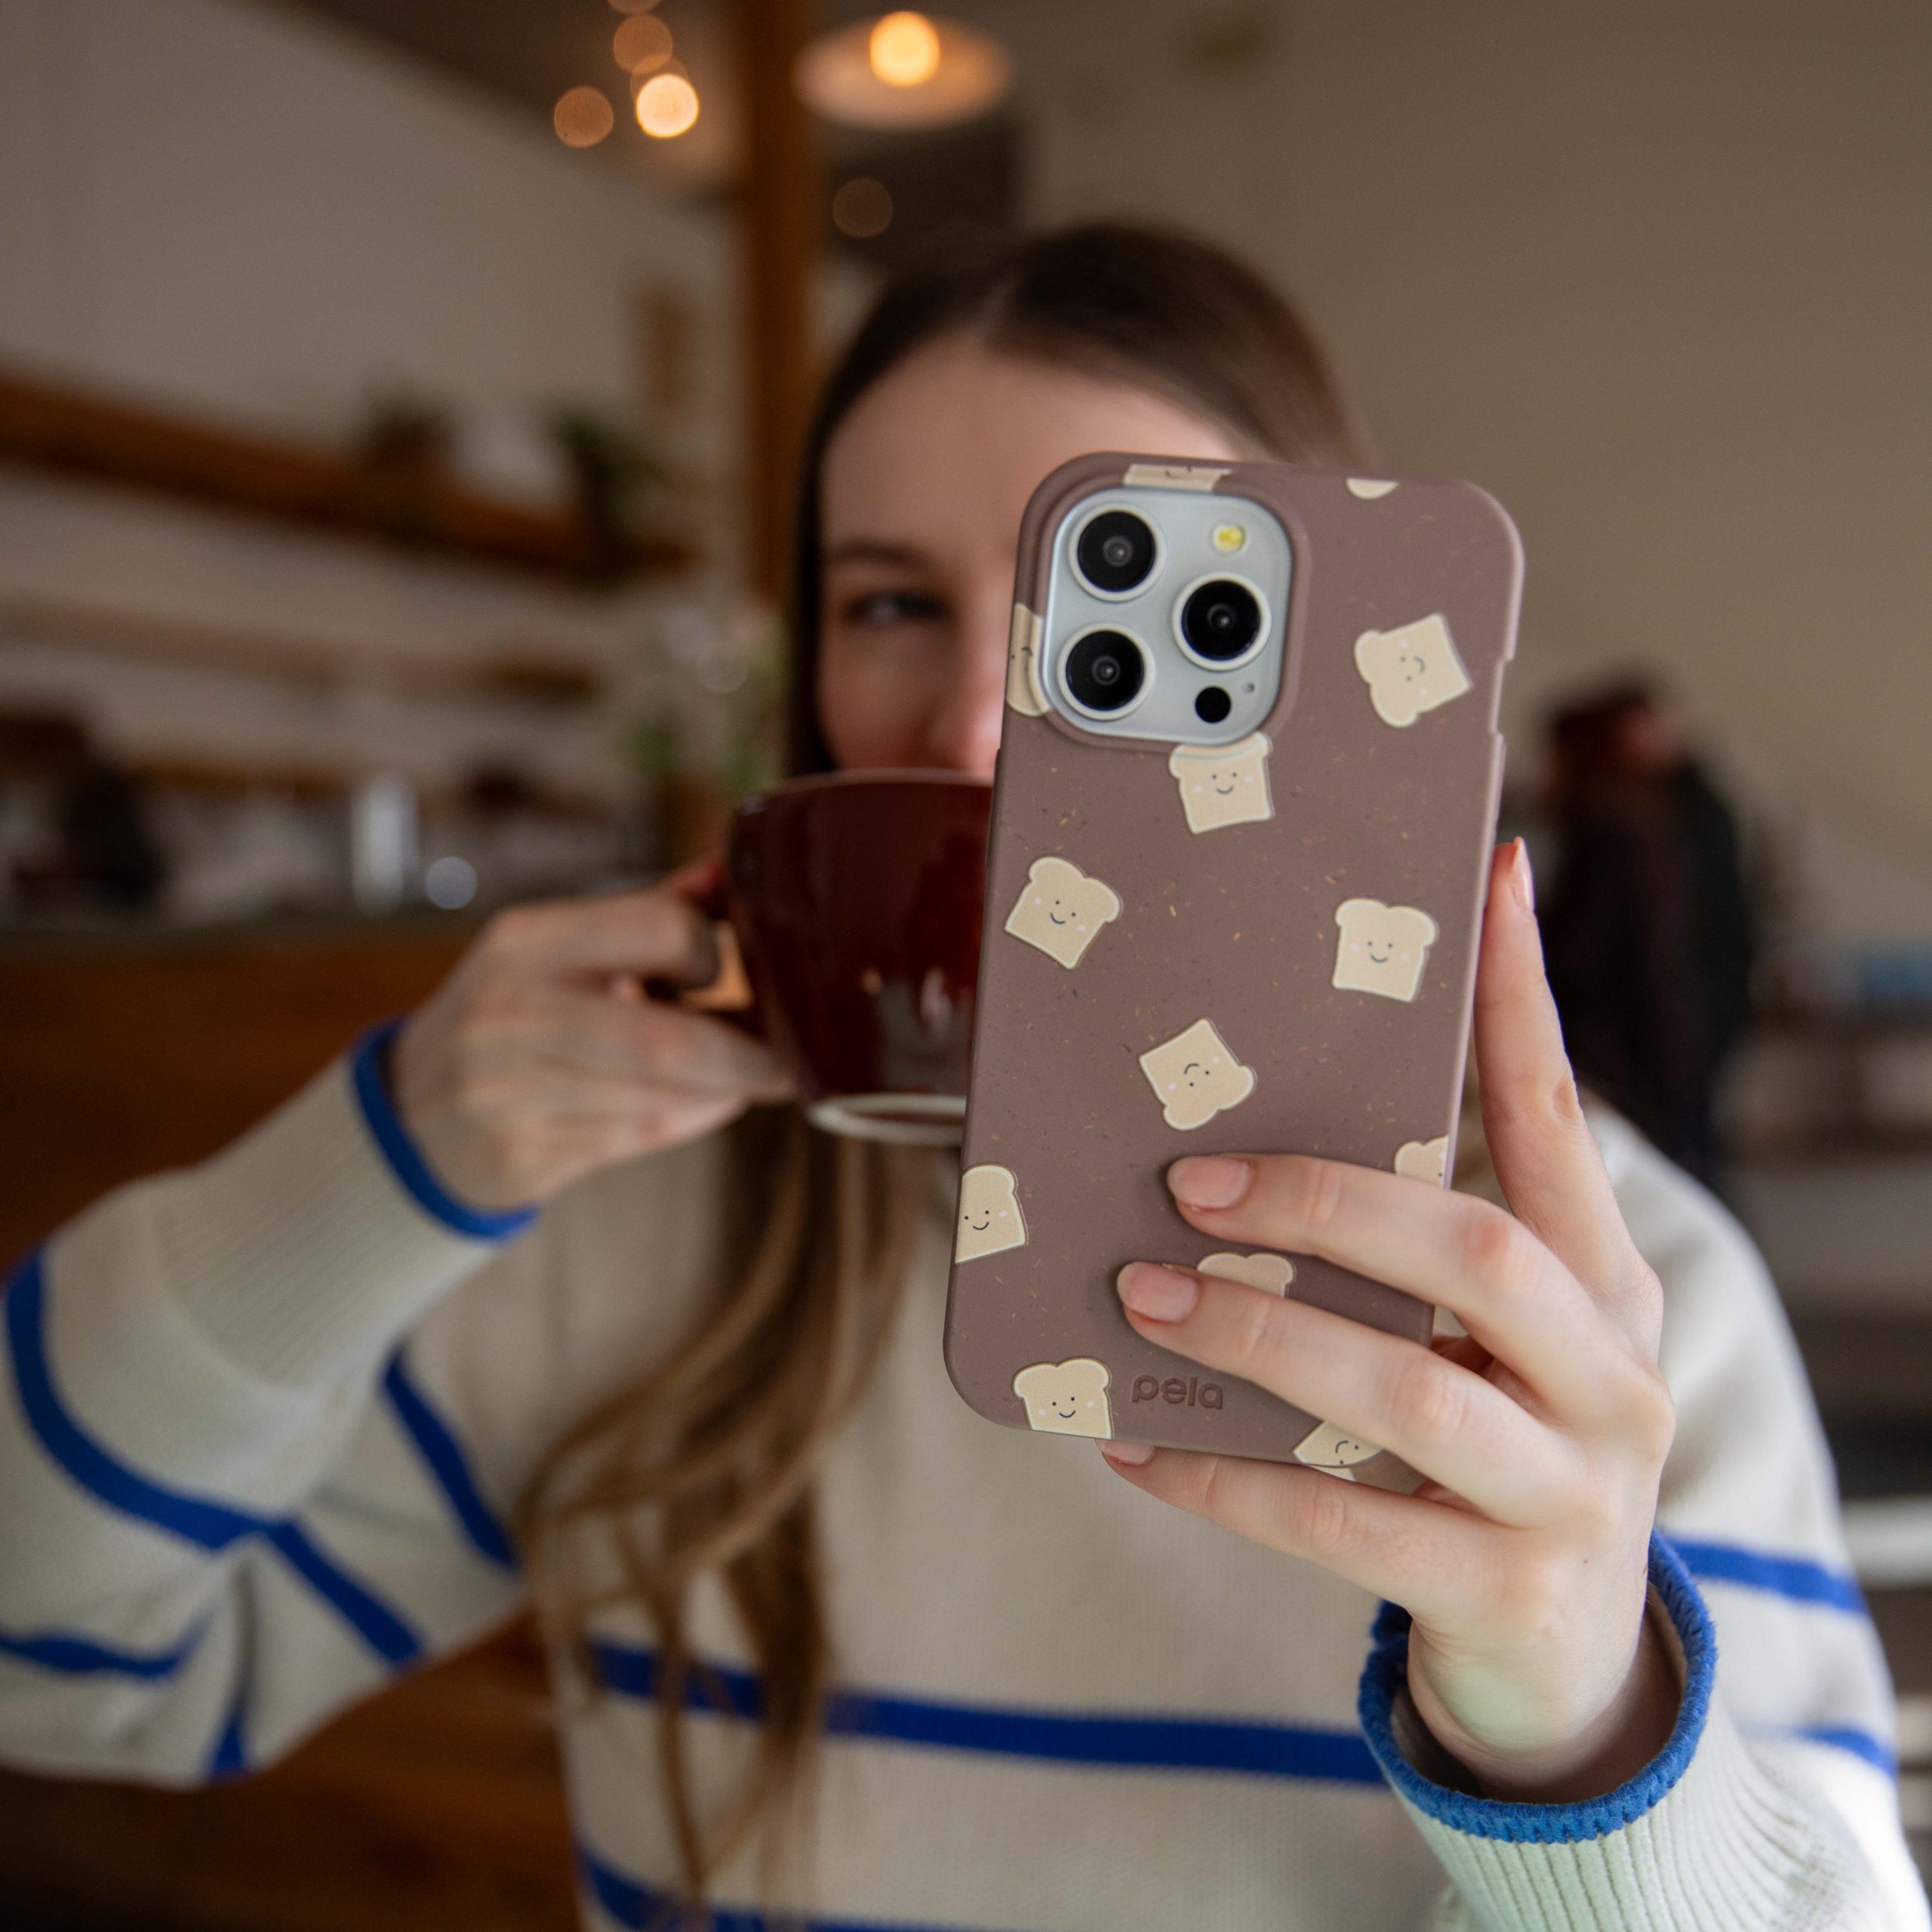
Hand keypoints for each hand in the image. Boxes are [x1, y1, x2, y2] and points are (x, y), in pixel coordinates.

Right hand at [391, 866, 792, 1209]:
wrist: (411, 1114)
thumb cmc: (513, 1015)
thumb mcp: (555, 949)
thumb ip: (648, 913)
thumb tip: (736, 873)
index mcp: (526, 940)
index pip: (660, 927)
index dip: (711, 953)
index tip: (720, 971)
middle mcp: (511, 1013)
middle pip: (669, 1041)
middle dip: (748, 1056)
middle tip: (790, 1059)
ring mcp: (508, 1092)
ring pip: (663, 1099)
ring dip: (726, 1090)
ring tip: (748, 1076)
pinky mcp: (521, 1156)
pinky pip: (640, 1138)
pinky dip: (691, 1118)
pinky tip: (703, 1103)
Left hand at [1101, 841, 1678, 1799]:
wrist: (1567, 1663)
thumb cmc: (1500, 1453)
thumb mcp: (1495, 1342)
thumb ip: (1410, 1253)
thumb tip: (1242, 1143)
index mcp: (1606, 1286)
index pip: (1560, 1118)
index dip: (1523, 1001)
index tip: (1495, 877)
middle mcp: (1612, 1376)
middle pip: (1475, 1256)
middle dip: (1321, 1207)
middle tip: (1189, 1185)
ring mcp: (1568, 1491)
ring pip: (1405, 1394)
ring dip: (1256, 1336)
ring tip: (1141, 1297)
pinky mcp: (1504, 1595)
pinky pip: (1335, 1527)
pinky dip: (1219, 1480)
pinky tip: (1131, 1449)